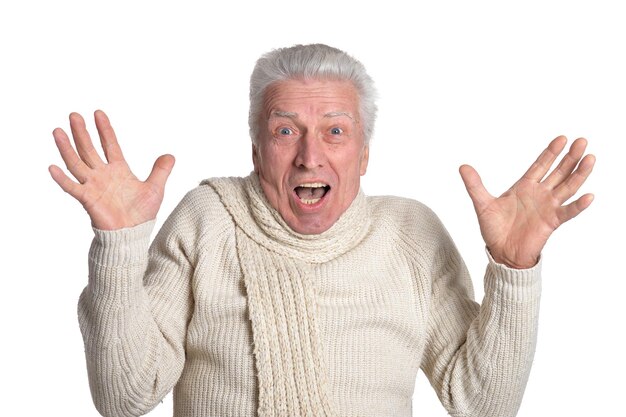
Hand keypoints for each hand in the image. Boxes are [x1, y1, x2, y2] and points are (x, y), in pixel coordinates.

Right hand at [49, 110, 174, 229]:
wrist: (133, 234)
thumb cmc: (141, 214)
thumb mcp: (155, 188)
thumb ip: (161, 171)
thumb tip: (171, 155)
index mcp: (119, 170)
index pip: (110, 145)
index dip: (105, 130)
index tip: (98, 113)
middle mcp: (103, 175)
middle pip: (89, 149)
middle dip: (82, 132)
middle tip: (74, 115)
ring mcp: (93, 186)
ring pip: (77, 163)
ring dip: (66, 148)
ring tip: (58, 131)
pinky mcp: (88, 199)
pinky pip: (72, 188)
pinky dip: (62, 179)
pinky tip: (52, 167)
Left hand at [459, 136, 594, 268]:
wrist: (501, 252)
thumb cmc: (494, 229)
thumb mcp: (482, 204)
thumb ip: (474, 185)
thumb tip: (462, 167)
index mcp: (524, 187)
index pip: (541, 165)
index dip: (551, 152)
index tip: (562, 138)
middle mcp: (539, 194)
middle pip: (559, 172)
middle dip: (570, 157)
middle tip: (582, 141)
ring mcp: (547, 207)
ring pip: (568, 187)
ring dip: (579, 174)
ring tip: (590, 159)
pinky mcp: (551, 222)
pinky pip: (568, 212)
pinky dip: (578, 205)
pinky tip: (588, 196)